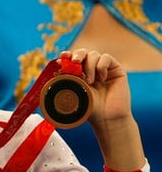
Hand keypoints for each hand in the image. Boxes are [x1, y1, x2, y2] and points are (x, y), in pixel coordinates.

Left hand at [59, 49, 143, 170]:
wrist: (107, 118)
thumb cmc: (89, 109)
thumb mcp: (73, 92)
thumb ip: (67, 79)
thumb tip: (56, 66)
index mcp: (78, 74)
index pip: (71, 59)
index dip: (66, 55)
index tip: (62, 57)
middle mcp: (91, 69)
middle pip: (82, 52)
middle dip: (77, 54)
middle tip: (74, 61)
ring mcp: (103, 68)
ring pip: (93, 54)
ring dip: (89, 66)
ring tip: (91, 82)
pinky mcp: (116, 69)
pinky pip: (107, 58)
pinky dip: (101, 66)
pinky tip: (101, 79)